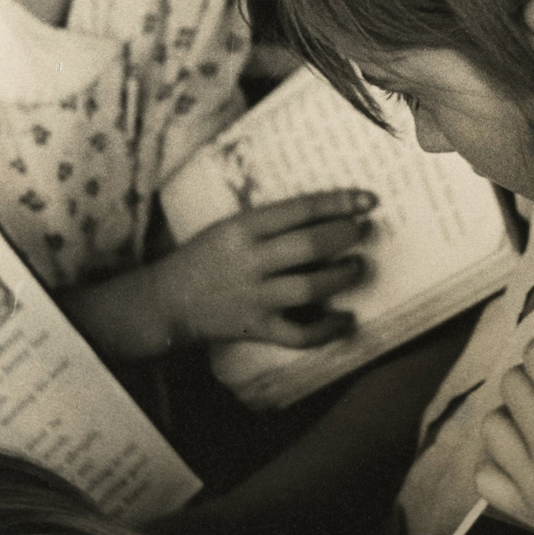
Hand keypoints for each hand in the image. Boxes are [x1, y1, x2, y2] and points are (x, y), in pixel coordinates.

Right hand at [153, 189, 373, 348]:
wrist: (166, 301)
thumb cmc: (206, 257)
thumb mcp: (230, 226)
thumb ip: (271, 221)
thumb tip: (327, 214)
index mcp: (243, 228)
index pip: (300, 208)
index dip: (339, 203)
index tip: (368, 200)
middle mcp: (250, 260)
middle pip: (311, 245)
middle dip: (346, 236)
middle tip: (363, 232)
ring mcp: (254, 296)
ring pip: (311, 287)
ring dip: (342, 276)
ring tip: (356, 267)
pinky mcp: (255, 327)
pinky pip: (299, 333)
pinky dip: (328, 329)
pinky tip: (345, 319)